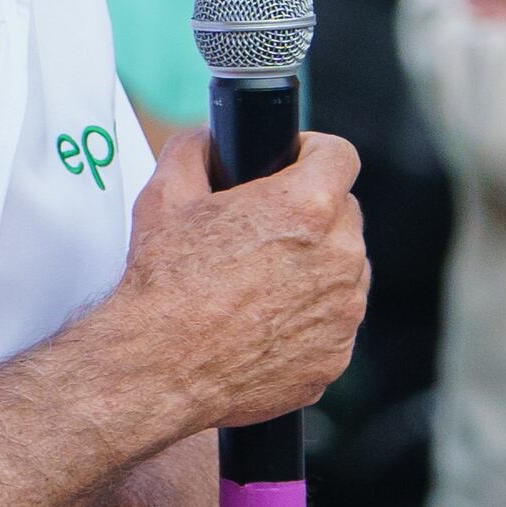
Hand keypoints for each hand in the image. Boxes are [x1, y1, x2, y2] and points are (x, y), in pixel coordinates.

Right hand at [114, 127, 369, 434]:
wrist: (159, 369)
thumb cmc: (164, 285)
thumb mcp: (166, 196)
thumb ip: (195, 148)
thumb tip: (209, 138)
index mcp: (306, 206)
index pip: (340, 156)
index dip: (314, 153)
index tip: (295, 164)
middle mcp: (339, 257)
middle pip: (344, 214)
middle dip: (313, 214)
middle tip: (266, 228)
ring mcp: (343, 312)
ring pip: (346, 270)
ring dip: (317, 267)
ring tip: (264, 280)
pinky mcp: (335, 358)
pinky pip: (334, 324)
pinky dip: (310, 320)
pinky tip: (266, 322)